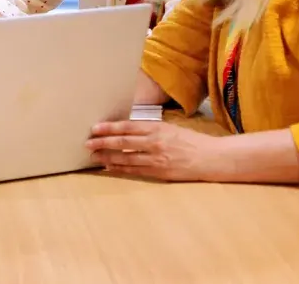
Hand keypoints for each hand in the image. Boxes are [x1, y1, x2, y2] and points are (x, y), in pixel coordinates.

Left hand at [85, 120, 224, 181]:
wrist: (210, 158)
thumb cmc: (190, 140)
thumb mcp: (170, 128)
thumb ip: (149, 129)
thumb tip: (126, 129)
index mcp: (157, 128)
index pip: (128, 127)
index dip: (109, 128)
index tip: (95, 128)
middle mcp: (155, 142)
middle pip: (123, 143)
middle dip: (103, 142)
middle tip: (88, 143)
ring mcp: (157, 159)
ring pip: (126, 158)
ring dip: (108, 157)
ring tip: (94, 156)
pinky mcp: (159, 172)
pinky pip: (135, 170)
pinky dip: (120, 168)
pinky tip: (109, 167)